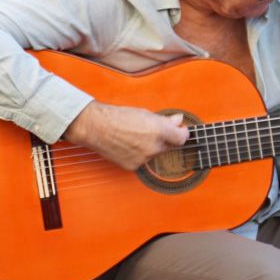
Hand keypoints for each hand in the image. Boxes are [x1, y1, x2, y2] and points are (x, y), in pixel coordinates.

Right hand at [62, 102, 188, 171]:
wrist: (96, 127)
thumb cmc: (118, 117)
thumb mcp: (145, 113)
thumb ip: (165, 120)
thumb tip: (177, 121)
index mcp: (159, 130)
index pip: (182, 138)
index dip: (182, 134)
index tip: (180, 131)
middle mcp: (154, 146)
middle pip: (169, 146)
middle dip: (164, 139)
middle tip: (152, 130)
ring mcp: (144, 158)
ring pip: (154, 154)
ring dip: (150, 146)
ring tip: (134, 136)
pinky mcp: (134, 166)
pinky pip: (142, 161)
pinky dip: (139, 154)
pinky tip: (128, 144)